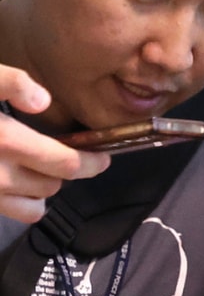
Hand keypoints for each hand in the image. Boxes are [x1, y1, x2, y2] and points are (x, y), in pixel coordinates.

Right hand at [0, 67, 110, 221]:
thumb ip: (9, 82)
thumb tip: (42, 102)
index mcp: (4, 140)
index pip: (66, 163)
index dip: (92, 161)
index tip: (103, 155)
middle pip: (55, 183)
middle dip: (71, 170)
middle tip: (76, 156)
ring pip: (38, 203)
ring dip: (47, 187)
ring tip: (43, 168)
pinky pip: (15, 212)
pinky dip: (26, 203)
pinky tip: (19, 184)